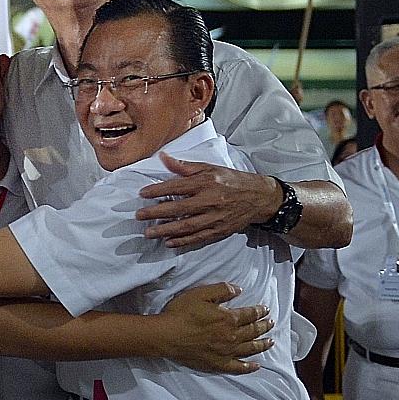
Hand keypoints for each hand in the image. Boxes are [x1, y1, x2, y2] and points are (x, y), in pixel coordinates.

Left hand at [135, 157, 283, 249]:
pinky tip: (169, 242)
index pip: (178, 186)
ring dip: (166, 230)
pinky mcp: (220, 230)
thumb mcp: (209, 168)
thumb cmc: (231, 180)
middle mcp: (210, 200)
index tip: (142, 193)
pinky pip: (199, 237)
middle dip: (157, 213)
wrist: (259, 197)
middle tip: (139, 216)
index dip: (158, 190)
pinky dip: (183, 241)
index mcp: (206, 182)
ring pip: (187, 226)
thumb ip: (184, 166)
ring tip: (149, 233)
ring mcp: (215, 217)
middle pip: (180, 208)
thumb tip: (162, 157)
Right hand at [156, 282, 273, 373]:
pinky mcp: (217, 363)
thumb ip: (221, 290)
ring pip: (250, 348)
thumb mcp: (200, 294)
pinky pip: (238, 367)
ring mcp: (226, 352)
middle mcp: (232, 336)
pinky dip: (249, 367)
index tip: (266, 309)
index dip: (259, 311)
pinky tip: (256, 366)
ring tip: (271, 342)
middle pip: (253, 331)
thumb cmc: (181, 313)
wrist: (166, 336)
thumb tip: (239, 290)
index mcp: (229, 318)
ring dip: (262, 344)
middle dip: (264, 326)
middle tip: (271, 323)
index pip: (250, 314)